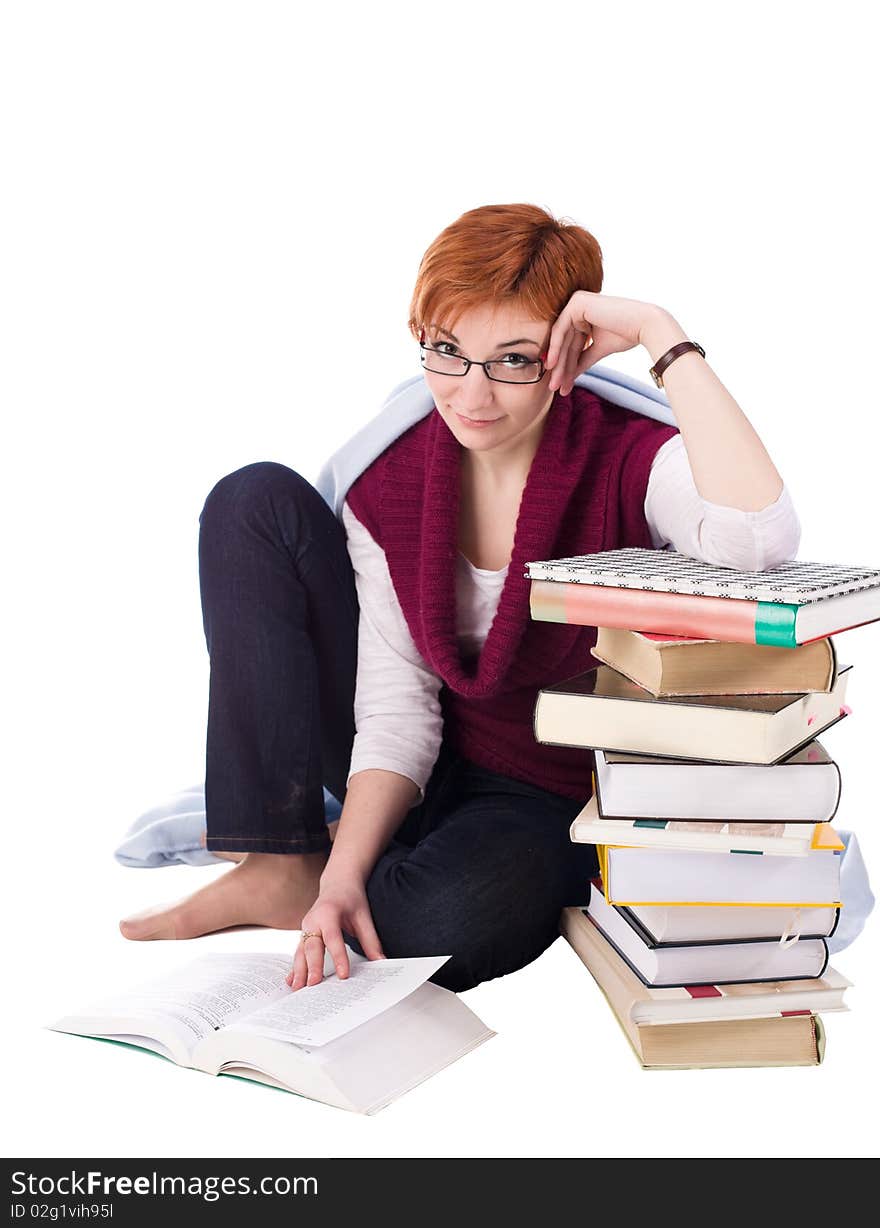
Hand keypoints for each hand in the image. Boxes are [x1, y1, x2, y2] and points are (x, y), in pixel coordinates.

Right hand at [285, 875, 384, 990]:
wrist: (337, 885)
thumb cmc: (350, 899)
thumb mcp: (364, 916)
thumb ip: (371, 940)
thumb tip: (380, 961)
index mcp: (328, 913)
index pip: (333, 938)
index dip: (338, 957)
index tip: (343, 975)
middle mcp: (313, 920)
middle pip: (312, 946)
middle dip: (312, 966)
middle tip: (314, 985)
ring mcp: (305, 928)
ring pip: (300, 952)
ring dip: (299, 970)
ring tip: (298, 989)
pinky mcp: (303, 936)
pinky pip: (298, 953)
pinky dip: (294, 968)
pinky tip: (291, 982)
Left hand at [544, 291, 669, 394]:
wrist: (645, 325)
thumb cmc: (627, 334)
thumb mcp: (598, 349)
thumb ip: (581, 360)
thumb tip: (567, 377)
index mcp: (584, 313)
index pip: (571, 343)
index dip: (565, 366)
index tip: (561, 386)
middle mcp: (578, 305)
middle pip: (565, 342)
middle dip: (560, 368)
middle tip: (555, 388)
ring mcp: (576, 301)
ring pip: (561, 338)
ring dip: (558, 363)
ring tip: (555, 383)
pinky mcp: (577, 302)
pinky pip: (561, 329)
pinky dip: (556, 347)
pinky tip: (552, 364)